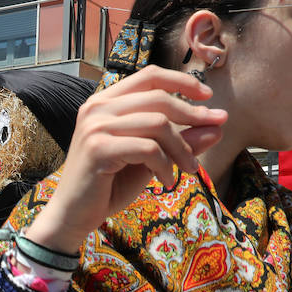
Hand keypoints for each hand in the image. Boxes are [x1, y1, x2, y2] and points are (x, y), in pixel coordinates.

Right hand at [26, 66, 227, 252]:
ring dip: (182, 148)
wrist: (74, 214)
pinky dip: (165, 165)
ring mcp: (95, 126)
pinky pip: (148, 148)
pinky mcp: (98, 148)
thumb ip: (179, 140)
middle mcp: (97, 108)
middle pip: (159, 98)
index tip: (208, 96)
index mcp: (106, 102)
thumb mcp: (150, 158)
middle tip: (212, 135)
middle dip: (192, 117)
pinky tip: (166, 181)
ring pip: (158, 124)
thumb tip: (217, 125)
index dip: (182, 82)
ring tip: (188, 169)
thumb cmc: (109, 185)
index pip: (150, 76)